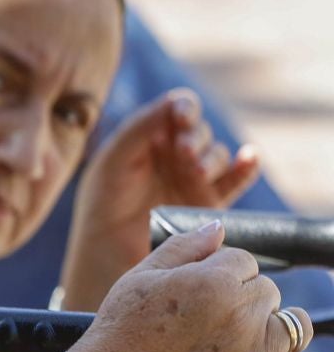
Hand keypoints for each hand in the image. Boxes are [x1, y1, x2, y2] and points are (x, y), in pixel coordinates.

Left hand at [60, 89, 260, 309]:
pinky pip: (237, 179)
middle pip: (200, 132)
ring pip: (218, 154)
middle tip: (183, 151)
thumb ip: (140, 128)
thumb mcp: (113, 160)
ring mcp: (195, 177)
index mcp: (152, 136)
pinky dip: (247, 166)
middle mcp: (176, 153)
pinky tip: (249, 158)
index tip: (182, 117)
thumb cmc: (103, 201)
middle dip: (195, 138)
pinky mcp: (211, 202)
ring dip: (211, 157)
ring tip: (196, 171)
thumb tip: (174, 100)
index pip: (178, 111)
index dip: (185, 108)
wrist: (108, 250)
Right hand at [67, 222, 330, 351]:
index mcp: (213, 279)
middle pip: (268, 290)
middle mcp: (242, 312)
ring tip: (240, 346)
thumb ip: (182, 248)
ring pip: (294, 324)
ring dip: (275, 330)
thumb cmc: (115, 341)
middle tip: (207, 327)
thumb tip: (218, 229)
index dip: (222, 276)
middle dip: (243, 303)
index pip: (243, 261)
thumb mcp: (137, 281)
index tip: (200, 298)